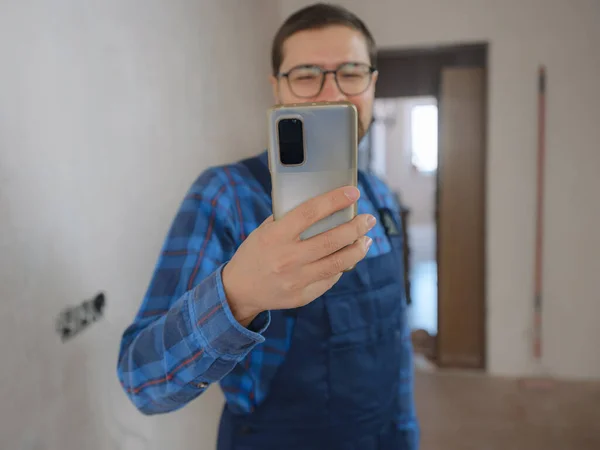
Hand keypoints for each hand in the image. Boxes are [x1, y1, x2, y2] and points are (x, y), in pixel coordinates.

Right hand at [222, 186, 375, 326]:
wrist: (239, 290)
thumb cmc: (255, 253)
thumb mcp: (265, 231)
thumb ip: (290, 220)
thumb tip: (325, 205)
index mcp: (276, 236)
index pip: (310, 213)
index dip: (334, 201)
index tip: (353, 193)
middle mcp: (287, 258)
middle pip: (331, 240)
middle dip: (356, 227)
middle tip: (368, 219)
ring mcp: (296, 279)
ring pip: (338, 263)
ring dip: (357, 249)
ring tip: (366, 239)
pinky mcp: (303, 296)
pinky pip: (330, 279)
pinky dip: (342, 266)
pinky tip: (347, 257)